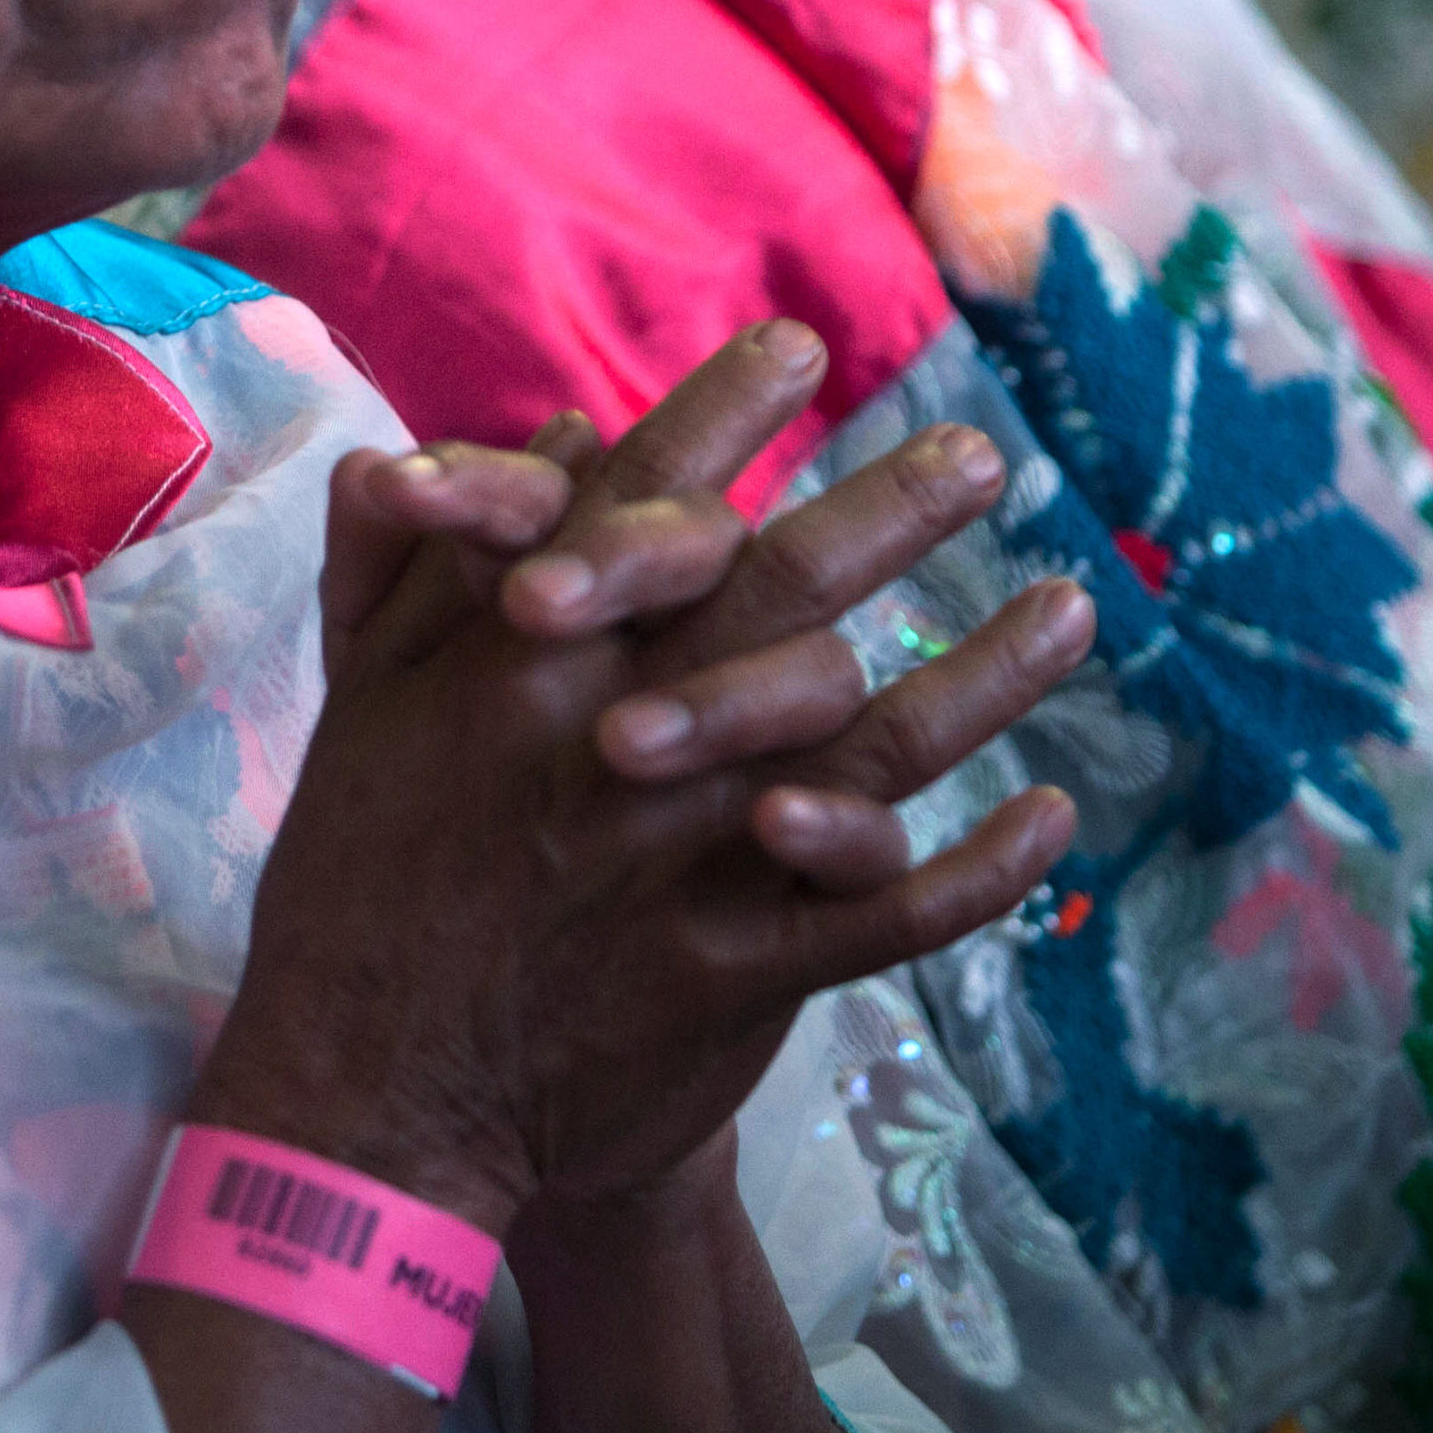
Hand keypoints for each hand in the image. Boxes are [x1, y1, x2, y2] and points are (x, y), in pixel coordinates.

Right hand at [204, 324, 1087, 1233]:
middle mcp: (617, 736)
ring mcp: (684, 858)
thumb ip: (428, 557)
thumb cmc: (365, 870)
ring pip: (869, 747)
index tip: (799, 345)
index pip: (641, 500)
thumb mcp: (362, 699)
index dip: (721, 412)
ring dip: (983, 673)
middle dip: (892, 508)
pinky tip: (1050, 813)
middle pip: (783, 591)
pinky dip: (979, 868)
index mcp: (521, 656)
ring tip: (1070, 606)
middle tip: (976, 452)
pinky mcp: (731, 970)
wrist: (372, 1087)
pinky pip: (885, 915)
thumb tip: (535, 436)